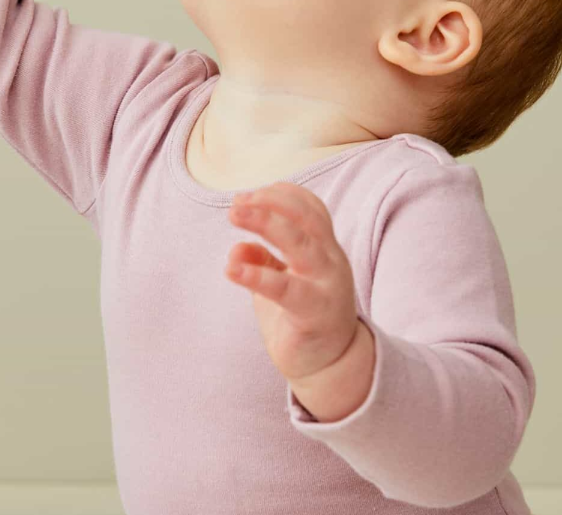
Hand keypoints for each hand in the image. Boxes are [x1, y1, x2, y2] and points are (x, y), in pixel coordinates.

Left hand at [226, 182, 359, 382]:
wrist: (329, 367)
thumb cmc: (301, 317)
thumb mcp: (277, 281)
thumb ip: (261, 259)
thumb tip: (236, 247)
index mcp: (324, 248)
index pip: (310, 207)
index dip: (279, 195)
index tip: (246, 196)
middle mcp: (330, 260)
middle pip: (306, 218)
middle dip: (269, 203)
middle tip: (236, 204)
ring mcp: (327, 285)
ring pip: (300, 243)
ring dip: (265, 223)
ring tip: (234, 216)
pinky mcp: (316, 313)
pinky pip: (286, 289)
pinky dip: (257, 275)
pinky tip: (231, 268)